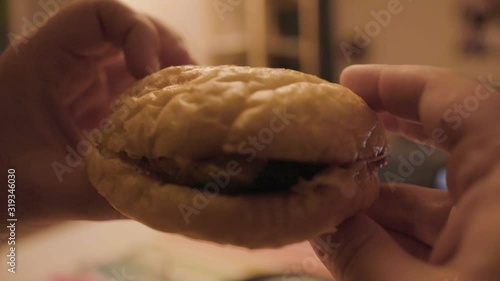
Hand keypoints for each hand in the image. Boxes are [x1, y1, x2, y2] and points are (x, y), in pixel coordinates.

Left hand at [0, 0, 193, 227]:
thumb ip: (105, 192)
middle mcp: (65, 62)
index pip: (98, 14)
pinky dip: (159, 97)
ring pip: (135, 55)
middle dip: (166, 49)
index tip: (152, 73)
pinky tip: (175, 120)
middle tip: (192, 84)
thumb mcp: (48, 191)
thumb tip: (168, 192)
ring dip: (168, 72)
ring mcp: (82, 81)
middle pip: (127, 28)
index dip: (136, 32)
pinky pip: (134, 85)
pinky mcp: (95, 102)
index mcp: (41, 62)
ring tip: (191, 100)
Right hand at [310, 65, 499, 279]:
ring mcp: (499, 232)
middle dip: (392, 131)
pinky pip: (446, 234)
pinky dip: (400, 233)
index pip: (457, 102)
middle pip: (450, 142)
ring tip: (329, 201)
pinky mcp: (492, 260)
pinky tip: (357, 239)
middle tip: (342, 123)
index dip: (398, 84)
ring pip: (438, 200)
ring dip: (382, 199)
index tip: (348, 83)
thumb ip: (359, 252)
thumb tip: (317, 221)